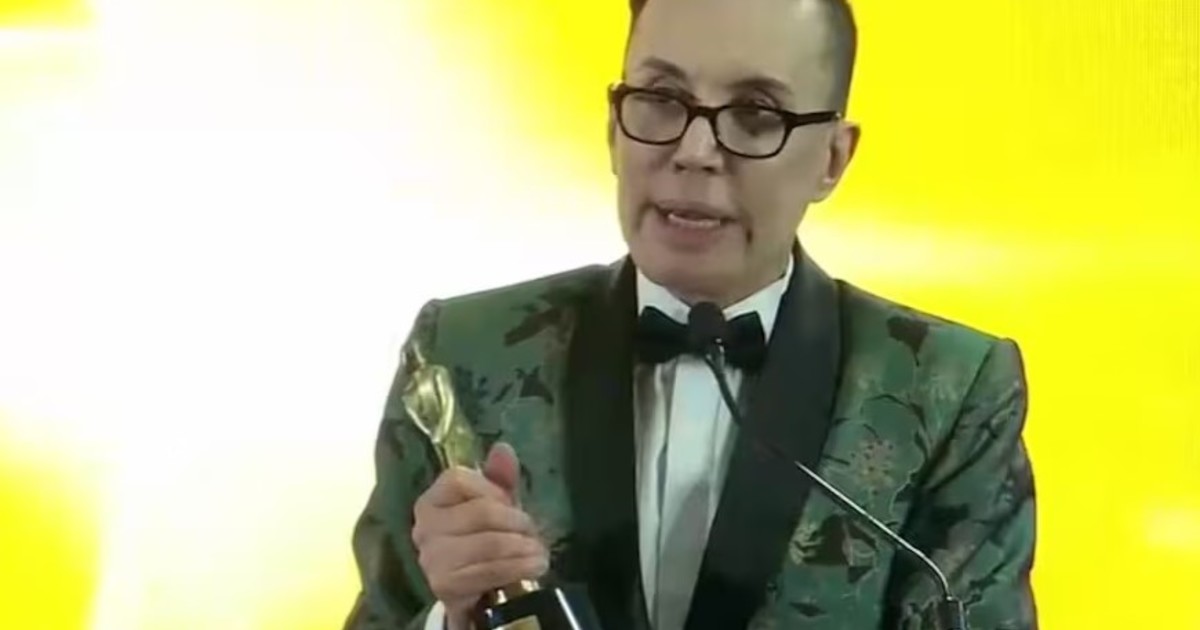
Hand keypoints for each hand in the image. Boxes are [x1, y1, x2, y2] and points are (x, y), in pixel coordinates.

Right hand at [412, 442, 547, 629]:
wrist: (476, 593)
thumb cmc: (485, 540)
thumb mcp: (496, 505)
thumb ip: (500, 478)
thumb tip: (503, 449)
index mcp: (432, 500)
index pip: (459, 480)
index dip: (493, 490)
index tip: (512, 503)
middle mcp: (424, 527)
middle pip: (481, 512)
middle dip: (517, 522)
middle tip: (534, 532)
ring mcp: (431, 558)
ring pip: (489, 543)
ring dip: (523, 548)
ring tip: (539, 552)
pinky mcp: (444, 585)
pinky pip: (490, 570)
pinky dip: (518, 567)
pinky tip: (532, 567)